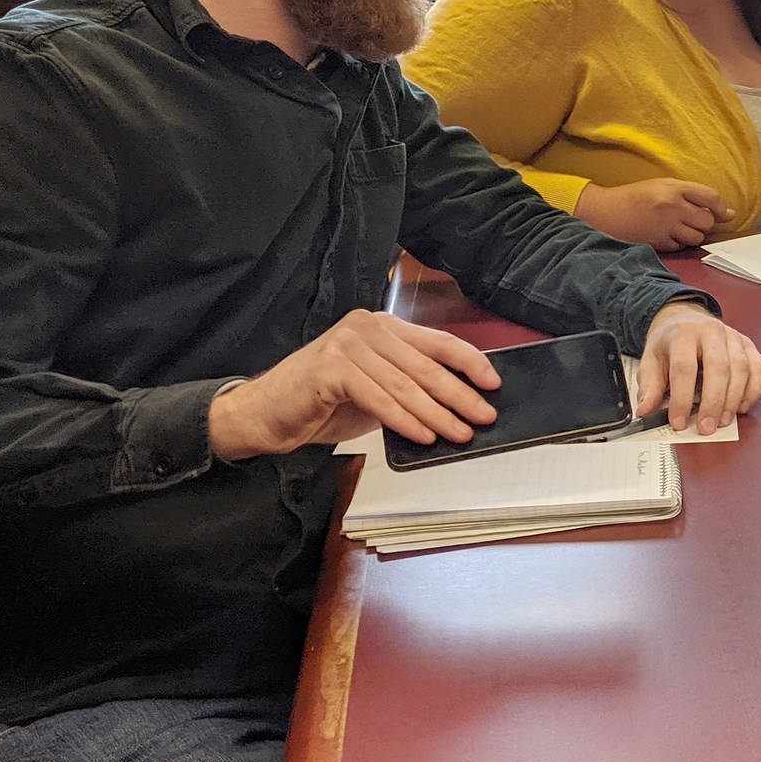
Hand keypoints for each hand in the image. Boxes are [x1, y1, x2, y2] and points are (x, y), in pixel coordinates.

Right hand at [209, 309, 500, 460]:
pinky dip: (405, 420)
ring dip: (438, 413)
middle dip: (460, 395)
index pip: (438, 341)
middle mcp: (366, 327)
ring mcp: (347, 344)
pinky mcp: (330, 368)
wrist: (265, 413)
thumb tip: (459, 403)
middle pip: (426, 365)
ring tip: (460, 433)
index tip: (494, 383)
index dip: (470, 362)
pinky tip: (425, 435)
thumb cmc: (322, 403)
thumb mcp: (376, 389)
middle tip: (484, 416)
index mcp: (382, 326)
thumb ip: (409, 386)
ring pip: (406, 385)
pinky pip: (379, 399)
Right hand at [577, 178, 733, 249]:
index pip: (711, 197)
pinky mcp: (658, 243)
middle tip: (691, 219)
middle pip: (707, 221)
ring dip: (692, 235)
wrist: (605, 212)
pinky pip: (681, 247)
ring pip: (697, 237)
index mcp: (674, 188)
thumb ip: (694, 196)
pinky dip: (678, 243)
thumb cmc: (636, 197)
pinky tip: (666, 234)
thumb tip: (729, 213)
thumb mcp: (663, 186)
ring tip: (678, 227)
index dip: (721, 208)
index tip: (724, 213)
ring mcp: (665, 226)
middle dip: (704, 222)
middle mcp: (671, 206)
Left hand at [639, 300, 760, 435]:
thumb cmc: (671, 343)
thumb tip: (645, 410)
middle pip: (718, 367)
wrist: (686, 320)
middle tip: (706, 427)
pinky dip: (753, 390)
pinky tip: (741, 406)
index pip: (684, 367)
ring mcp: (733, 336)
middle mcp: (711, 331)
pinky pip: (758, 368)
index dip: (682, 398)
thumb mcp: (651, 361)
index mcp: (683, 333)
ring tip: (722, 421)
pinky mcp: (748, 344)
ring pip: (741, 369)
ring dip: (733, 400)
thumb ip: (649, 386)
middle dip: (713, 403)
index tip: (679, 421)